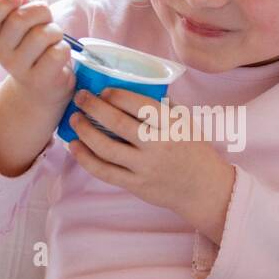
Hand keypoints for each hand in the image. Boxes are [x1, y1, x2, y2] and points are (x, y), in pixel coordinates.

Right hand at [0, 0, 75, 114]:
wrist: (41, 88)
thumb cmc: (35, 48)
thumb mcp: (25, 24)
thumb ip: (17, 2)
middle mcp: (1, 52)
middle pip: (20, 19)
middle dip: (41, 12)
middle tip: (46, 19)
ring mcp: (18, 68)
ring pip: (43, 35)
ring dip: (55, 32)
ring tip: (54, 39)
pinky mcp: (39, 80)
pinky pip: (57, 53)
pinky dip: (64, 49)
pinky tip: (59, 55)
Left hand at [68, 87, 235, 238]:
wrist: (204, 188)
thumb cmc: (194, 149)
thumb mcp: (186, 122)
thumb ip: (161, 108)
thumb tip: (131, 89)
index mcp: (171, 125)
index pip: (139, 105)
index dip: (117, 95)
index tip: (104, 90)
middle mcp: (157, 145)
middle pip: (117, 123)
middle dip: (93, 107)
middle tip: (80, 97)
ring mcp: (145, 167)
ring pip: (106, 148)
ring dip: (84, 131)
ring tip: (74, 119)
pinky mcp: (135, 185)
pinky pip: (105, 172)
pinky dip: (86, 158)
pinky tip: (75, 146)